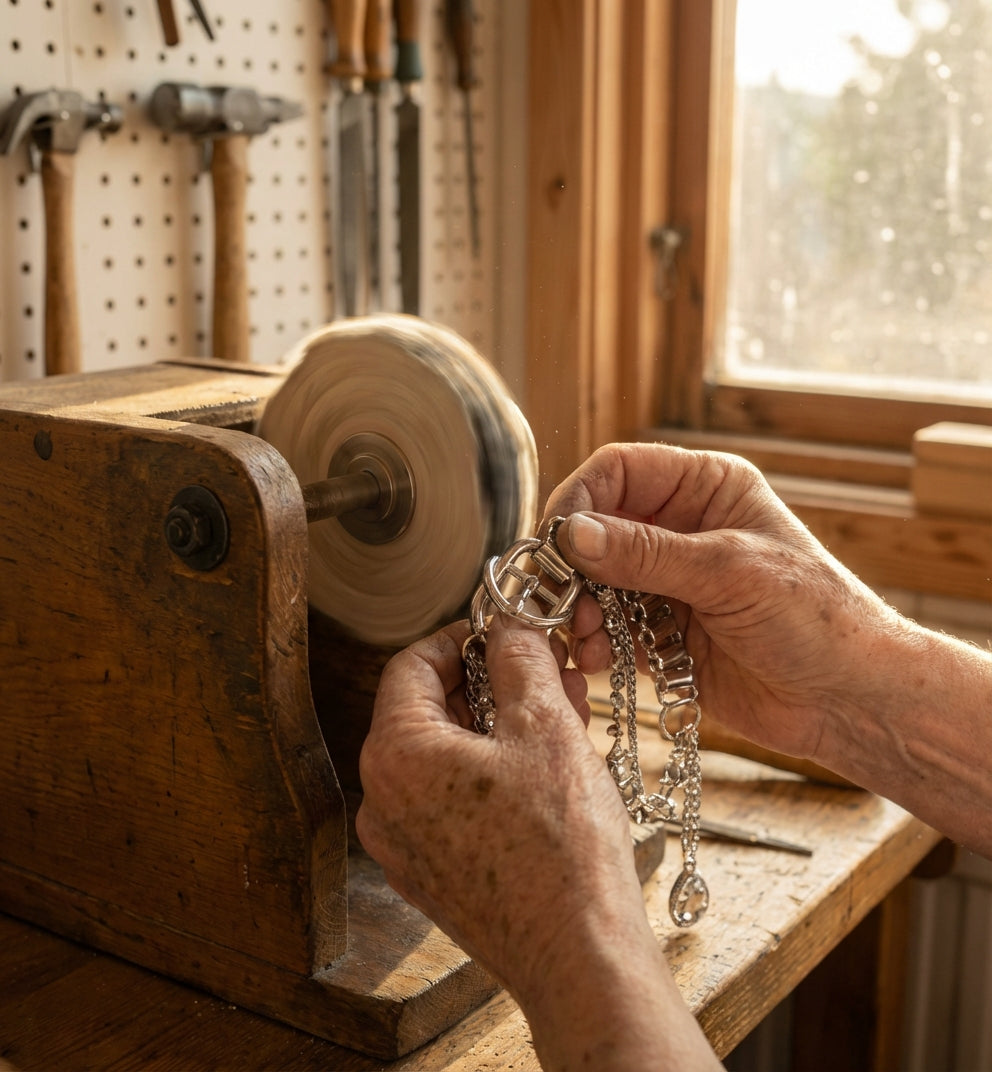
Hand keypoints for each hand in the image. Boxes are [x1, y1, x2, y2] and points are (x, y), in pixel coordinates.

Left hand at [355, 615, 635, 996]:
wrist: (579, 956)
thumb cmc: (561, 845)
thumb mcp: (545, 724)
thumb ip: (518, 658)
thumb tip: (510, 625)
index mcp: (395, 755)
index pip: (410, 664)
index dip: (460, 638)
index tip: (502, 632)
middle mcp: (383, 801)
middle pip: (428, 711)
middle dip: (490, 683)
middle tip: (544, 670)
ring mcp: (404, 845)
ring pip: (446, 757)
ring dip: (499, 726)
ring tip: (562, 713)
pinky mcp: (433, 876)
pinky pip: (453, 801)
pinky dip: (492, 772)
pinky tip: (547, 767)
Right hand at [544, 442, 905, 764]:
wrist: (848, 700)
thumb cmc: (816, 619)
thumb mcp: (729, 573)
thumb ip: (645, 553)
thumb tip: (571, 534)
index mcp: (707, 488)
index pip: (619, 471)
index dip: (579, 499)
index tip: (555, 541)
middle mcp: (682, 527)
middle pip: (598, 527)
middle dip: (573, 564)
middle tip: (561, 600)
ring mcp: (670, 581)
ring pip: (595, 580)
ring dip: (579, 607)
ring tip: (585, 636)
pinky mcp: (662, 630)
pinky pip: (608, 625)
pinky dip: (593, 640)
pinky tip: (597, 659)